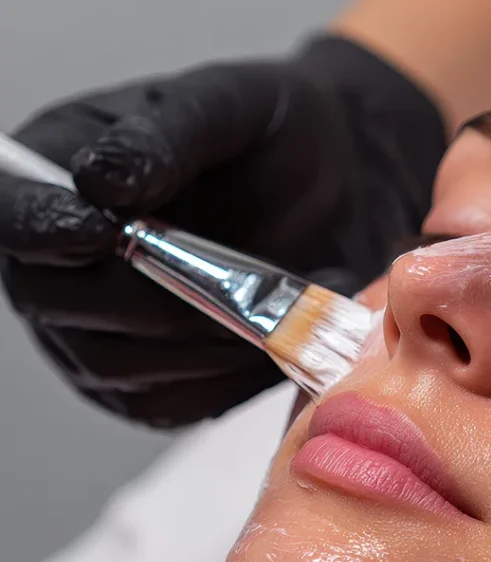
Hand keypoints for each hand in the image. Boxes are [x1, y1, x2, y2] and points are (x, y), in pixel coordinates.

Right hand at [0, 36, 445, 426]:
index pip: (16, 214)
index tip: (107, 231)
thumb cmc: (274, 137)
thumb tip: (98, 182)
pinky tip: (267, 340)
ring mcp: (101, 330)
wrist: (339, 186)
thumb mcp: (229, 107)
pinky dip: (222, 381)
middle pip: (57, 306)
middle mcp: (62, 262)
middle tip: (225, 280)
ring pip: (115, 369)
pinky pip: (167, 405)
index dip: (47, 230)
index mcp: (57, 173)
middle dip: (145, 298)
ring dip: (195, 346)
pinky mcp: (154, 381)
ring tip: (266, 310)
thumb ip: (165, 138)